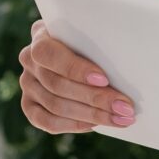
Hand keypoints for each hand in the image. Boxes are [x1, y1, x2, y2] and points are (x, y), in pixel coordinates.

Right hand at [18, 20, 135, 134]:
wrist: (80, 52)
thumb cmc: (93, 40)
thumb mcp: (94, 33)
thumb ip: (99, 39)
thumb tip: (131, 55)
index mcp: (41, 35)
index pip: (49, 54)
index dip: (75, 69)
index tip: (104, 79)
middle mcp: (28, 59)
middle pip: (57, 84)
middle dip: (95, 98)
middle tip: (124, 106)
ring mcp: (27, 83)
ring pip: (56, 105)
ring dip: (92, 115)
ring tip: (120, 118)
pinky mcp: (29, 105)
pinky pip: (47, 122)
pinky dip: (73, 125)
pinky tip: (96, 125)